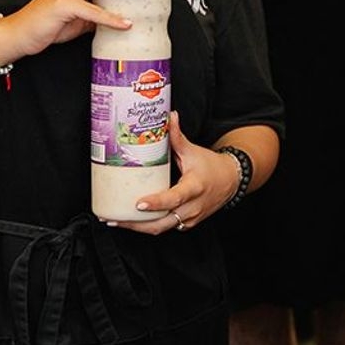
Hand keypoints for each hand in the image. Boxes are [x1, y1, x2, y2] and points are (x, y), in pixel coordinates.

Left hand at [117, 113, 239, 234]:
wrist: (230, 181)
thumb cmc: (211, 166)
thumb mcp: (193, 151)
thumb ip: (178, 137)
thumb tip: (169, 116)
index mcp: (194, 187)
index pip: (174, 199)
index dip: (156, 203)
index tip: (138, 204)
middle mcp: (192, 207)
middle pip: (162, 222)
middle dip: (136, 224)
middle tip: (114, 218)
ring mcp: (189, 218)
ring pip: (161, 228)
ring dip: (138, 228)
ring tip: (116, 220)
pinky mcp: (186, 224)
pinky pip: (165, 227)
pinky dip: (148, 226)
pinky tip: (132, 221)